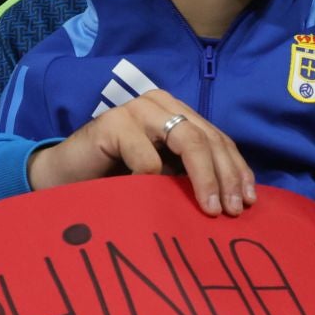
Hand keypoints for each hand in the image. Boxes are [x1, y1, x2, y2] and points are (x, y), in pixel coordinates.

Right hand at [25, 90, 255, 215]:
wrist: (65, 179)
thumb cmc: (119, 179)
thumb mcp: (166, 175)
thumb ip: (193, 174)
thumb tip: (238, 198)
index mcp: (179, 112)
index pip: (219, 139)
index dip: (237, 169)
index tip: (249, 200)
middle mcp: (162, 104)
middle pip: (208, 138)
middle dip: (226, 176)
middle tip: (232, 209)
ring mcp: (137, 110)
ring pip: (188, 141)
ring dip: (204, 178)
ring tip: (211, 208)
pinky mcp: (113, 123)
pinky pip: (148, 158)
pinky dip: (155, 181)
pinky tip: (155, 199)